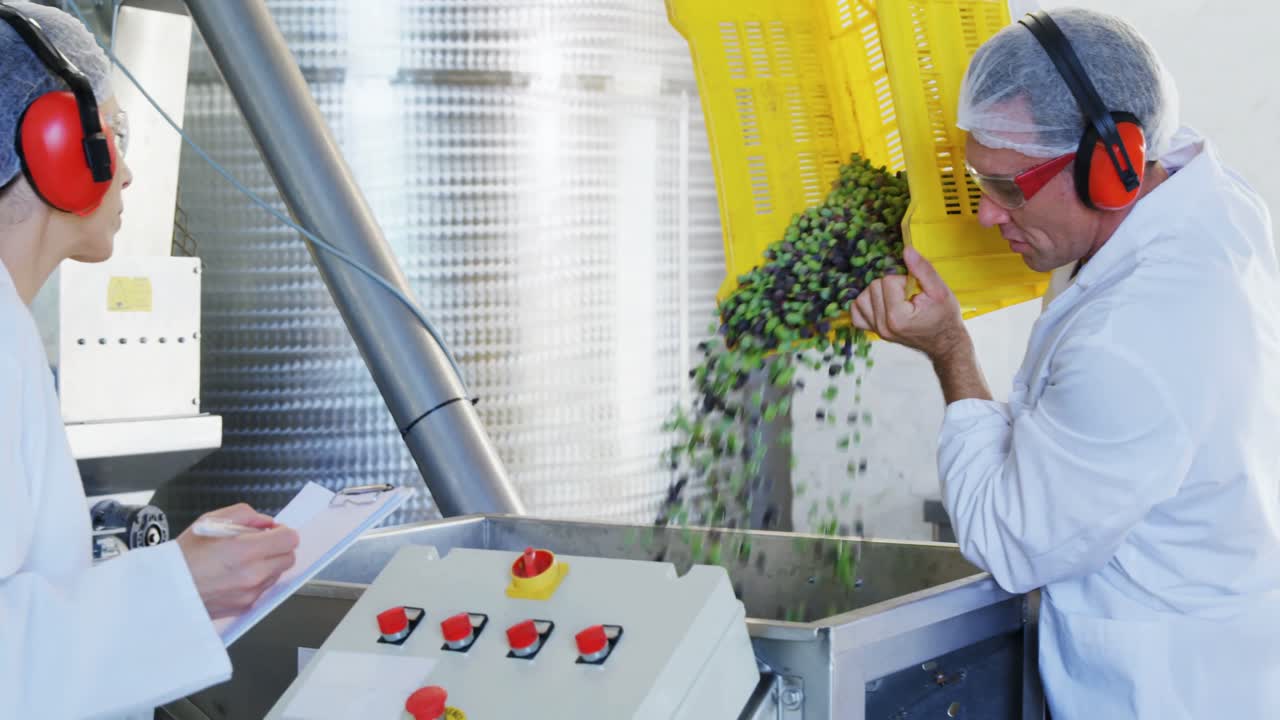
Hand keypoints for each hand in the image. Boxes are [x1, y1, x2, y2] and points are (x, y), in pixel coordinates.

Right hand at [176, 503, 298, 619]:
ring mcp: (250, 593)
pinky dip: (256, 581)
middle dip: (277, 548)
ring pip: (277, 574)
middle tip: (257, 545)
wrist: (163, 591)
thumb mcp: (209, 522)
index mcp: (245, 550)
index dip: (282, 532)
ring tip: (240, 561)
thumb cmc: (182, 558)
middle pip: (288, 558)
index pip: (290, 539)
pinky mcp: (245, 607)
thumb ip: (245, 515)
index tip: (273, 532)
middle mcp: (252, 574)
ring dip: (268, 565)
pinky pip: (263, 590)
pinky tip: (235, 575)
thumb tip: (267, 522)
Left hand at [849, 246, 967, 359]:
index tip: (915, 290)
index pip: (887, 281)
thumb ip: (923, 269)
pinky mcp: (873, 331)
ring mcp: (876, 331)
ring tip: (896, 299)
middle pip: (872, 287)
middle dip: (891, 285)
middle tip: (908, 296)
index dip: (903, 280)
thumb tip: (907, 250)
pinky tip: (881, 304)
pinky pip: (856, 313)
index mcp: (897, 318)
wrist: (945, 341)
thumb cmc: (944, 317)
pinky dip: (866, 305)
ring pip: (861, 298)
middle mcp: (883, 326)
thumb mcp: (940, 291)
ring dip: (877, 293)